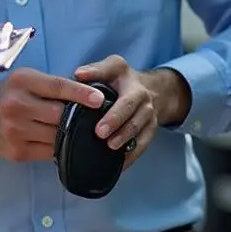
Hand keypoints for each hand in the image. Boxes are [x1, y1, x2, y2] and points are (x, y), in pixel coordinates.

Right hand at [0, 68, 105, 162]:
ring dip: (71, 134)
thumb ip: (53, 86)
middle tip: (94, 118)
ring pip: (57, 136)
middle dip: (78, 117)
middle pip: (60, 115)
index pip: (58, 87)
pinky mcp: (17, 152)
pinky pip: (49, 152)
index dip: (81, 94)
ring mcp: (15, 131)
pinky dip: (59, 147)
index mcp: (21, 82)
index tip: (100, 99)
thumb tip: (89, 96)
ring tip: (79, 130)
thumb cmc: (8, 94)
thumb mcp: (26, 79)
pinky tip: (63, 141)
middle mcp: (16, 106)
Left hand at [74, 56, 191, 167]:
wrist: (152, 91)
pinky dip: (132, 156)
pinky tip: (118, 164)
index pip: (124, 97)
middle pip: (133, 115)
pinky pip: (142, 146)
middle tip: (100, 133)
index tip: (98, 116)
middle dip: (116, 124)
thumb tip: (78, 75)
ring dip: (125, 140)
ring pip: (139, 131)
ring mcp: (149, 118)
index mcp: (133, 87)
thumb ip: (95, 70)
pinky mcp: (150, 132)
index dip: (113, 110)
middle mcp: (144, 102)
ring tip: (109, 148)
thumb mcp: (112, 67)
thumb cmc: (124, 80)